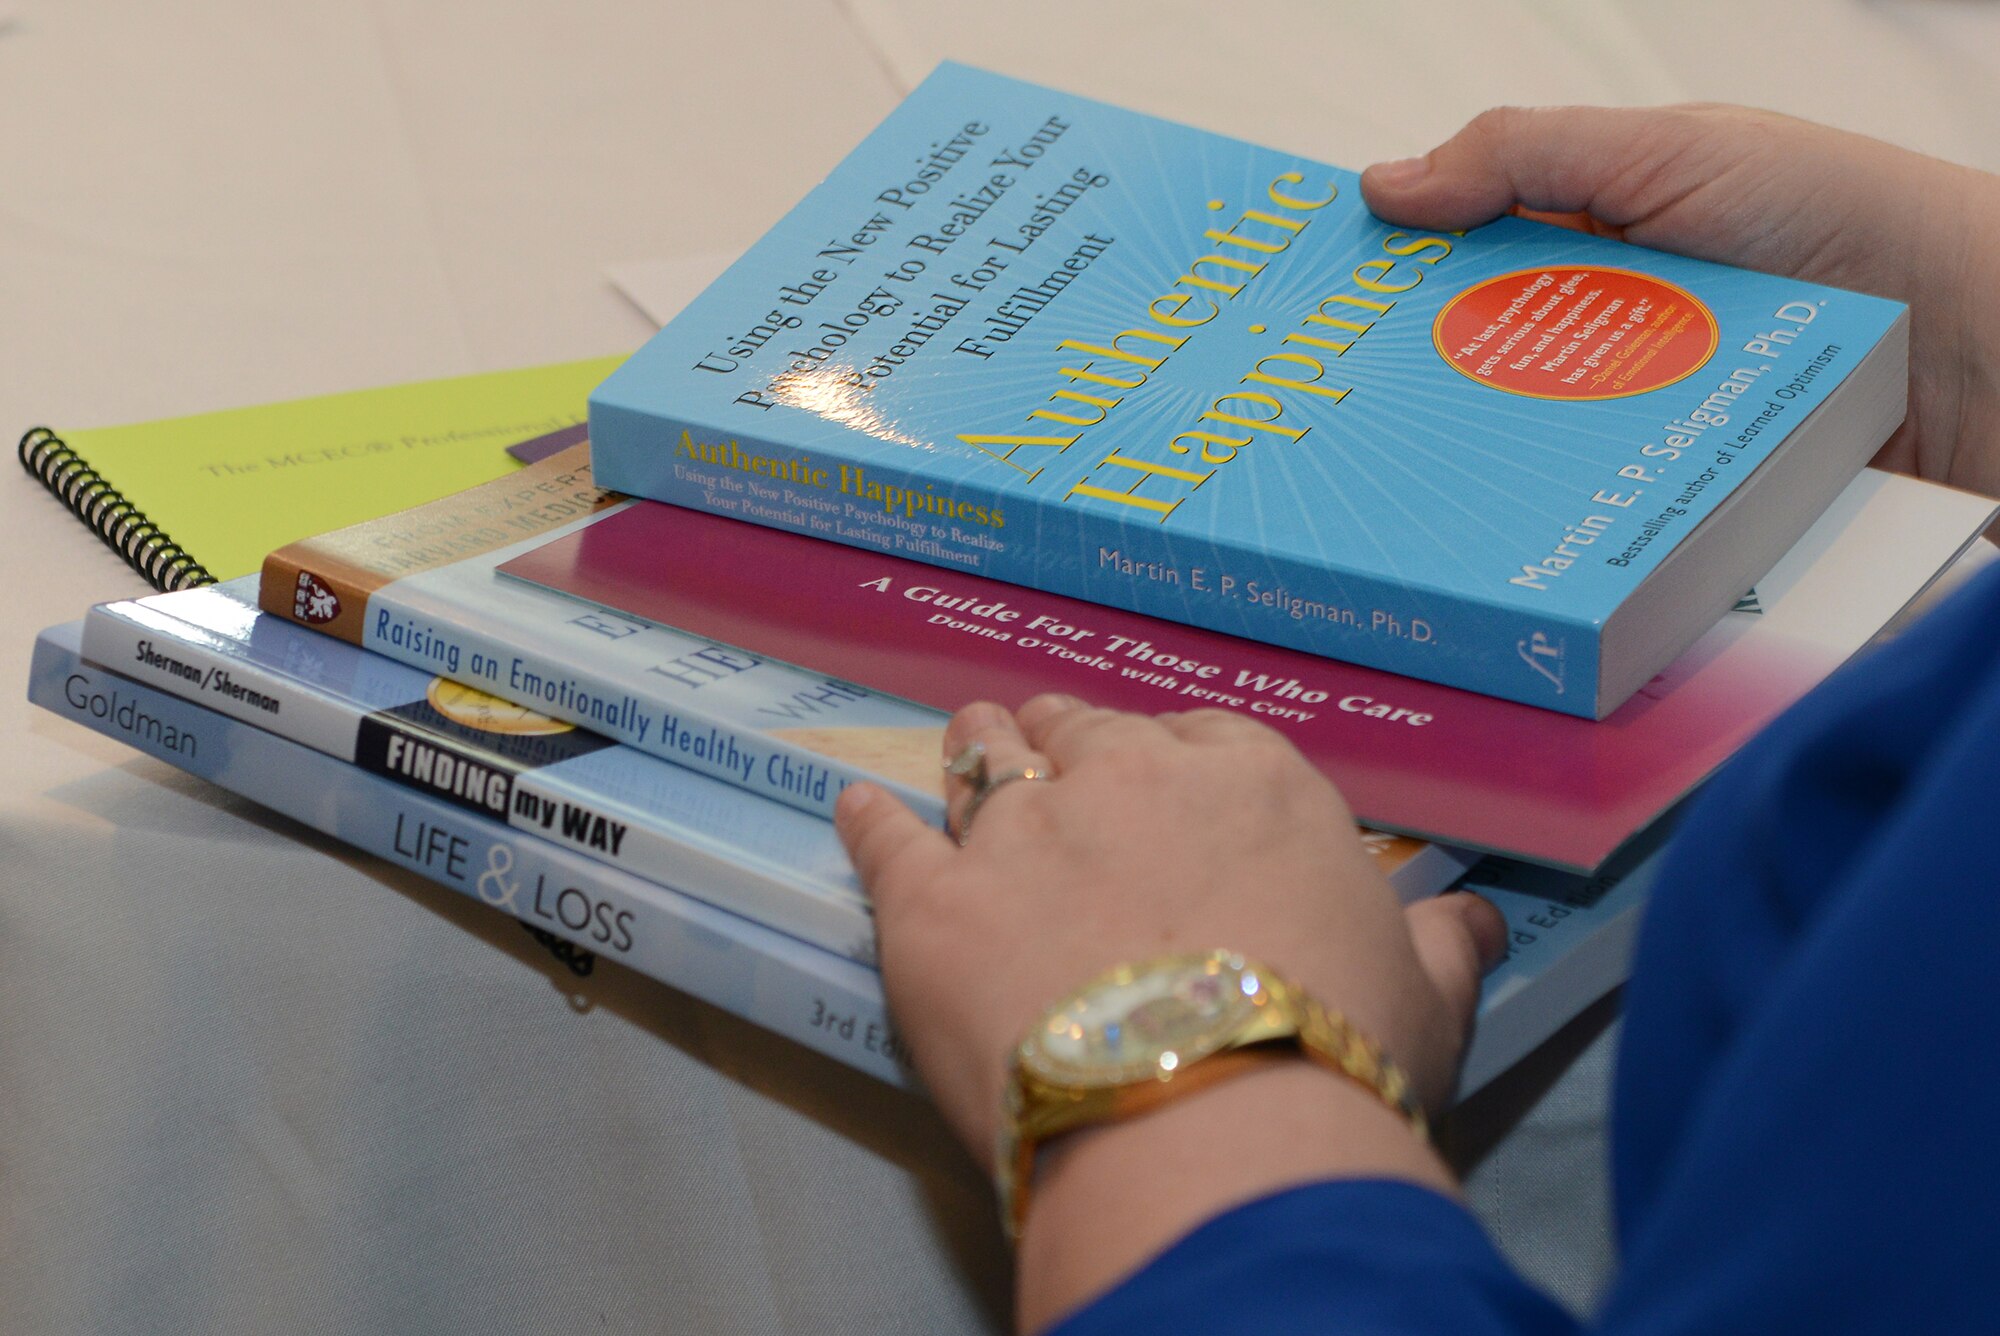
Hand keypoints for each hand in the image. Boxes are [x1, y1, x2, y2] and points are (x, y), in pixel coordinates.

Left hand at [836, 694, 1502, 1325]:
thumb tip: (1476, 918)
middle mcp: (1128, 779)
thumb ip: (1442, 943)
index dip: (1167, 756)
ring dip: (976, 746)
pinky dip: (871, 820)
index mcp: (1250, 782)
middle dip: (1062, 735)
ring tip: (962, 737)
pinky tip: (856, 804)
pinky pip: (888, 841)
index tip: (1151, 774)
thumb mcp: (1425, 998)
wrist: (1208, 1128)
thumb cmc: (1337, 1057)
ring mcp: (1020, 834)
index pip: (1197, 738)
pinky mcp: (932, 904)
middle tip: (1039, 740)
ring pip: (986, 763)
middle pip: (1081, 734)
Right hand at [1362, 105, 1999, 498]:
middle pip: (1466, 356)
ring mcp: (1626, 409)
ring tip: (1388, 482)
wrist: (1967, 342)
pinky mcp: (1660, 482)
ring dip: (1465, 455)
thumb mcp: (1666, 153)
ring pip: (1513, 438)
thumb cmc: (1836, 217)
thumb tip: (1382, 185)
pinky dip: (1537, 511)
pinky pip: (1578, 500)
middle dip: (1400, 380)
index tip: (1300, 306)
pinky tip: (1488, 526)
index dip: (1379, 276)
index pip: (1454, 254)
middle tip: (1319, 412)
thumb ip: (1524, 155)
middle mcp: (1599, 324)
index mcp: (1588, 232)